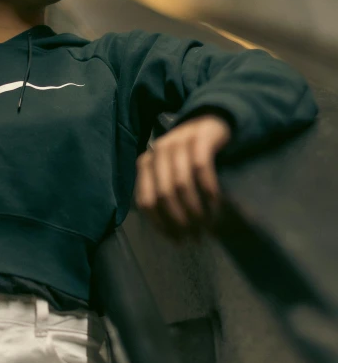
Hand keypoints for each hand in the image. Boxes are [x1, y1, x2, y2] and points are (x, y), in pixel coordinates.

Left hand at [134, 113, 231, 239]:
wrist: (214, 122)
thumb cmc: (191, 157)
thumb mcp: (172, 174)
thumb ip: (166, 195)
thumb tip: (171, 235)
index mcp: (146, 163)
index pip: (146, 201)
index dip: (160, 224)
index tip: (177, 240)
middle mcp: (159, 150)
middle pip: (164, 195)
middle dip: (180, 220)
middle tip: (196, 237)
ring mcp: (179, 140)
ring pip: (181, 184)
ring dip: (195, 209)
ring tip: (208, 227)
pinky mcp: (201, 136)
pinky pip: (202, 168)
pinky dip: (209, 190)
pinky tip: (216, 206)